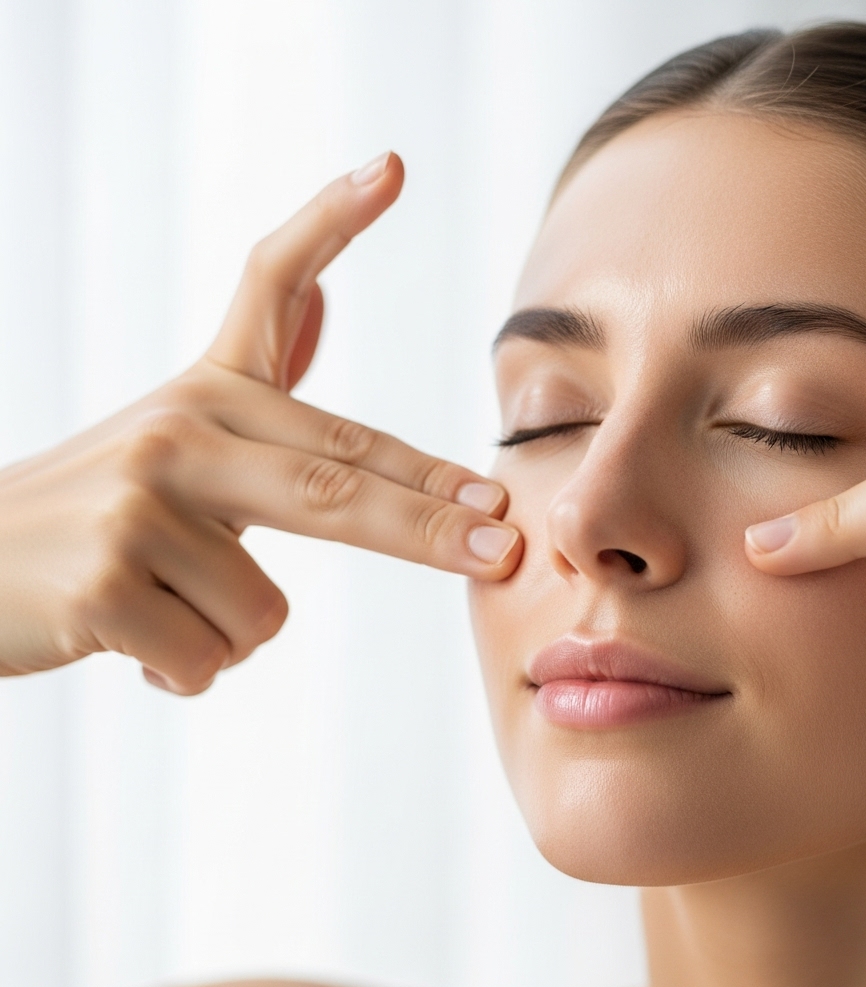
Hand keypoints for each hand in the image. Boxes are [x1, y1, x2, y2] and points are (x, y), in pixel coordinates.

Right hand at [0, 152, 521, 692]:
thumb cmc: (92, 516)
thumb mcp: (172, 438)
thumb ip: (257, 379)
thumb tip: (326, 299)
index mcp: (202, 394)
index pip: (269, 290)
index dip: (330, 223)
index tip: (388, 168)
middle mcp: (175, 429)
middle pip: (337, 477)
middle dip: (431, 521)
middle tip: (506, 544)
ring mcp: (139, 502)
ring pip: (266, 608)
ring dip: (232, 631)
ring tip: (164, 604)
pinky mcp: (107, 580)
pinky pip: (212, 656)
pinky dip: (185, 670)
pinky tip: (130, 640)